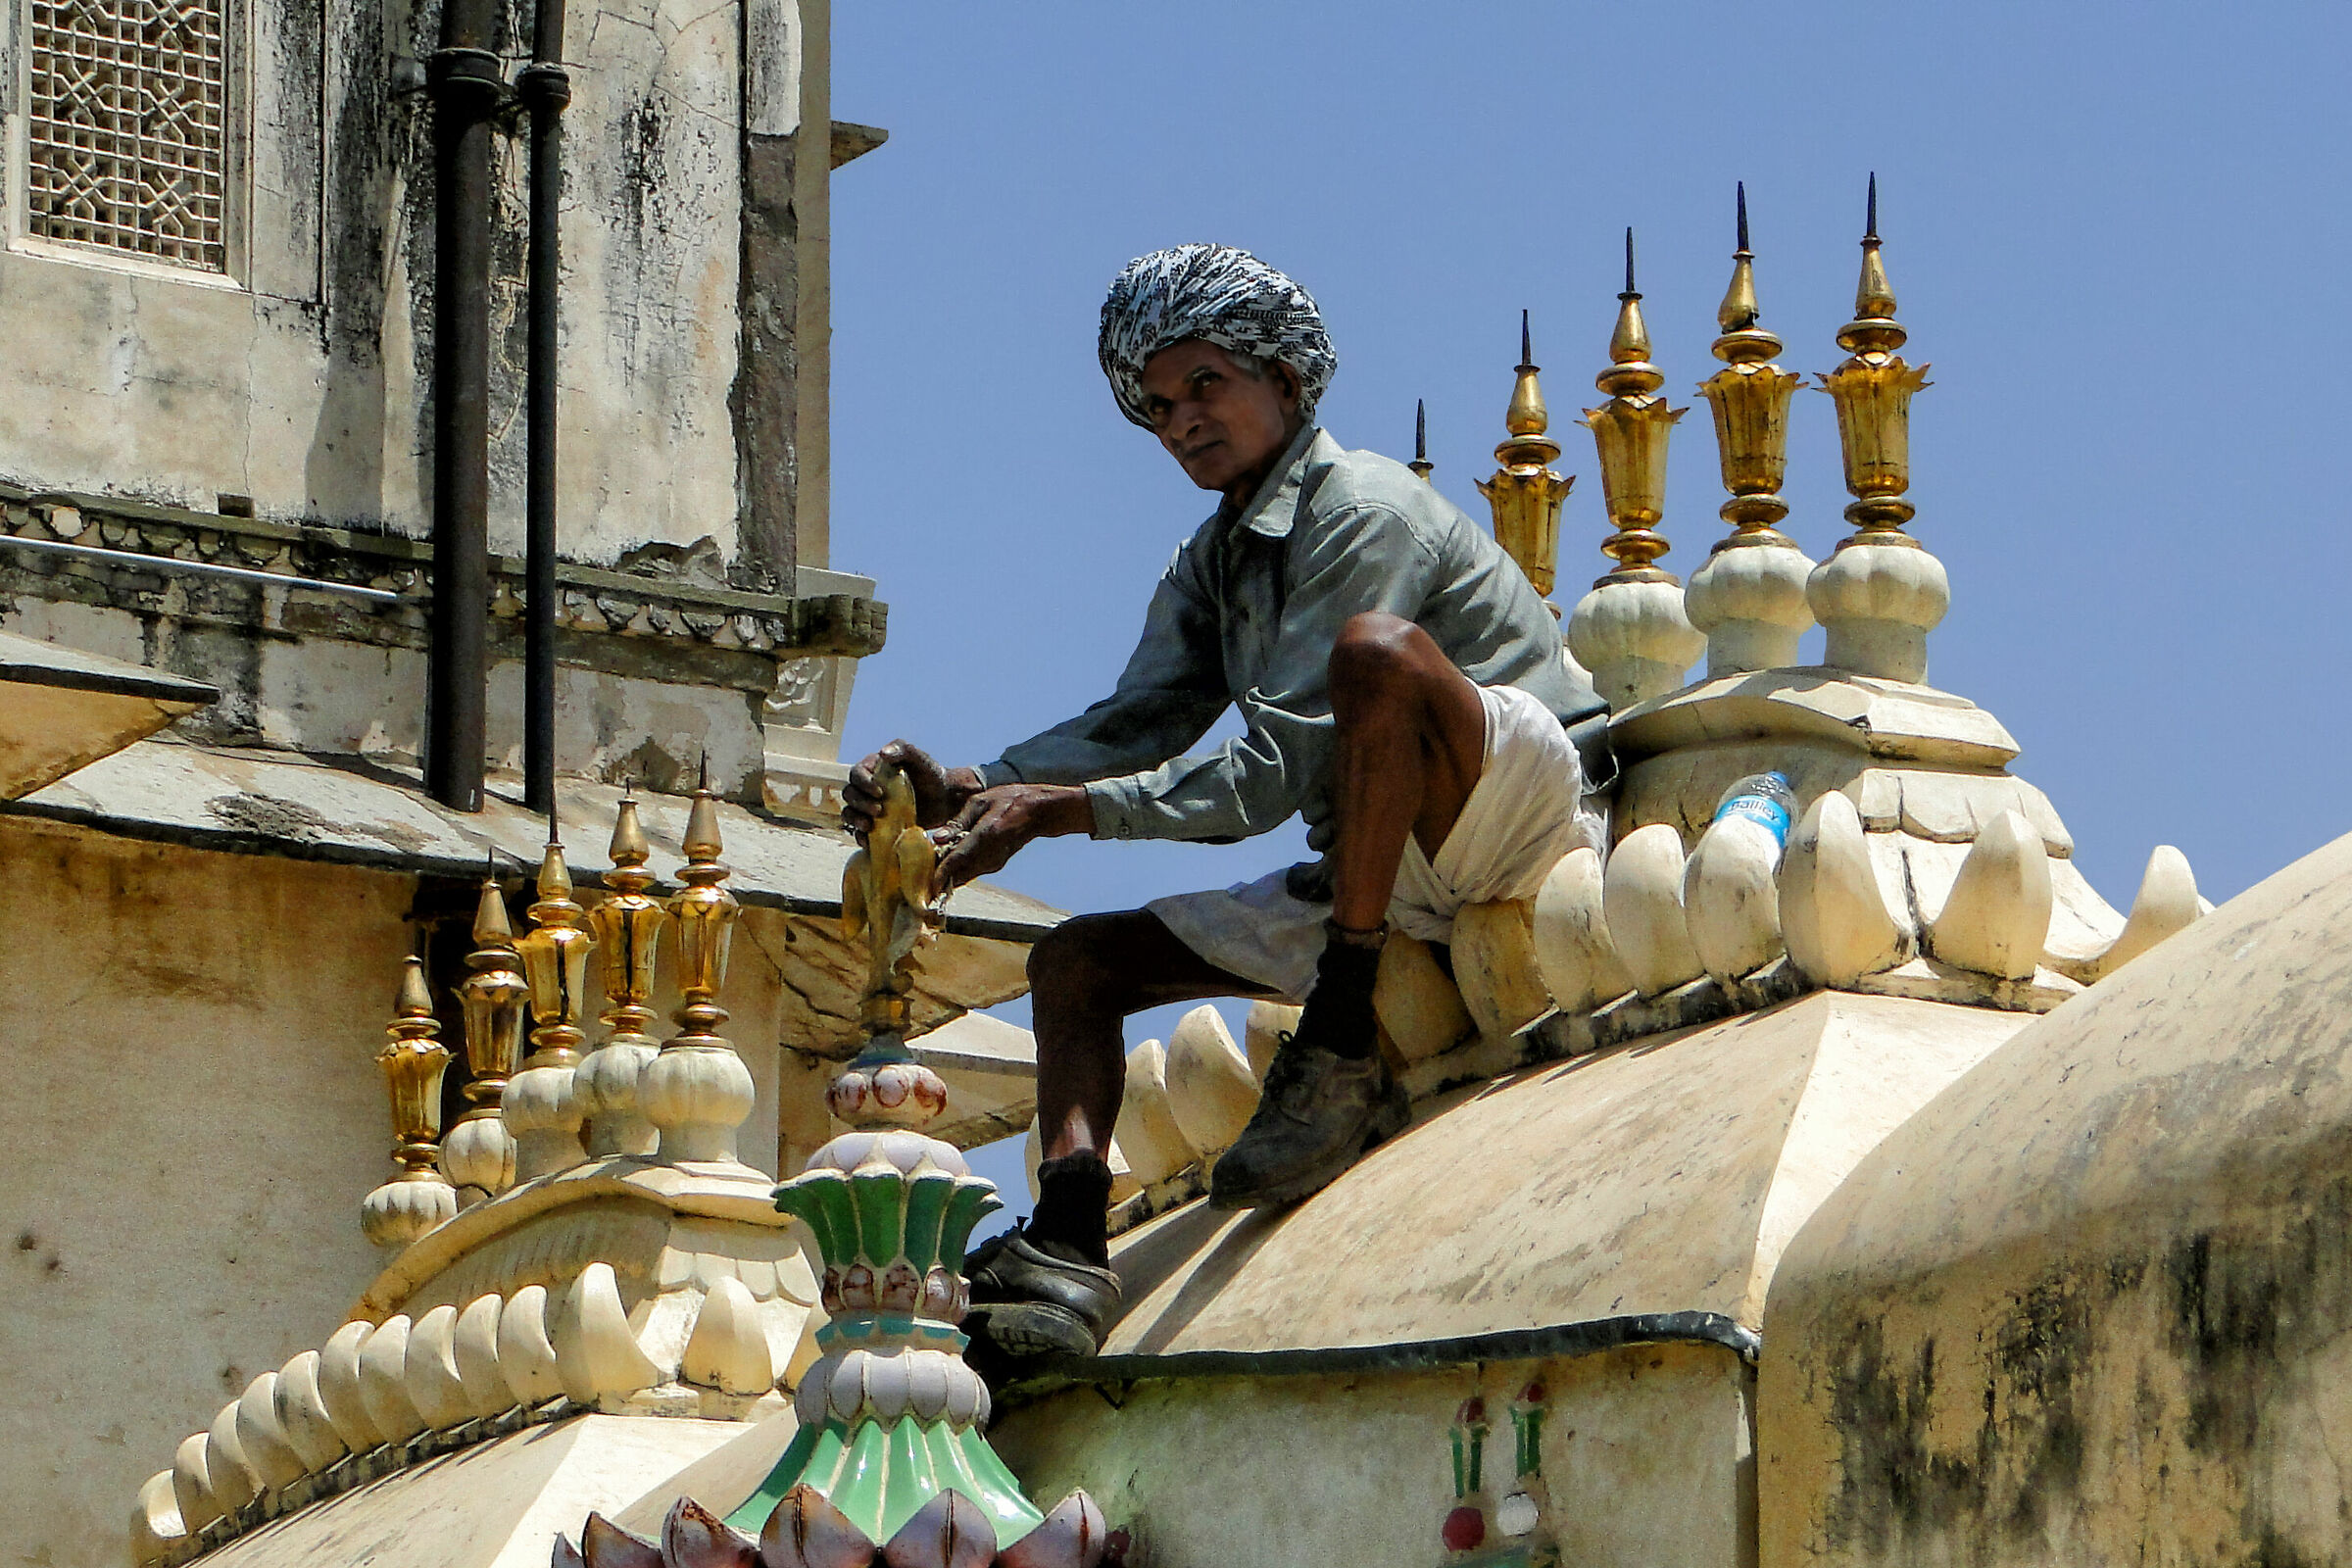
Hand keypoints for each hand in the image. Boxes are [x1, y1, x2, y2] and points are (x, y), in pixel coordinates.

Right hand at [842, 740, 981, 840]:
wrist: (944, 798)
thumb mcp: (919, 758)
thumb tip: (882, 752)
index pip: (856, 774)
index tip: (879, 792)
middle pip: (850, 794)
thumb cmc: (930, 774)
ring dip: (855, 819)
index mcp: (873, 769)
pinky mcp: (875, 825)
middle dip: (860, 803)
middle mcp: (867, 788)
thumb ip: (902, 749)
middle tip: (878, 810)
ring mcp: (869, 807)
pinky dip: (860, 837)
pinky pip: (859, 832)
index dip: (862, 783)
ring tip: (869, 826)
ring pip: (850, 813)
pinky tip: (868, 841)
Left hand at [933, 783, 1092, 890]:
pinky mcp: (997, 864)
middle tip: (919, 877)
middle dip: (940, 877)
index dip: (942, 873)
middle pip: (960, 873)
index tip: (927, 885)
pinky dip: (959, 870)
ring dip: (948, 874)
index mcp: (986, 834)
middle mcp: (991, 853)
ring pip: (965, 875)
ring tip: (929, 869)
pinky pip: (973, 871)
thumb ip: (957, 822)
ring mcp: (996, 862)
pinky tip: (947, 862)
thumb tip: (936, 838)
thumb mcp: (980, 802)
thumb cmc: (1008, 800)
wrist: (1039, 812)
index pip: (959, 859)